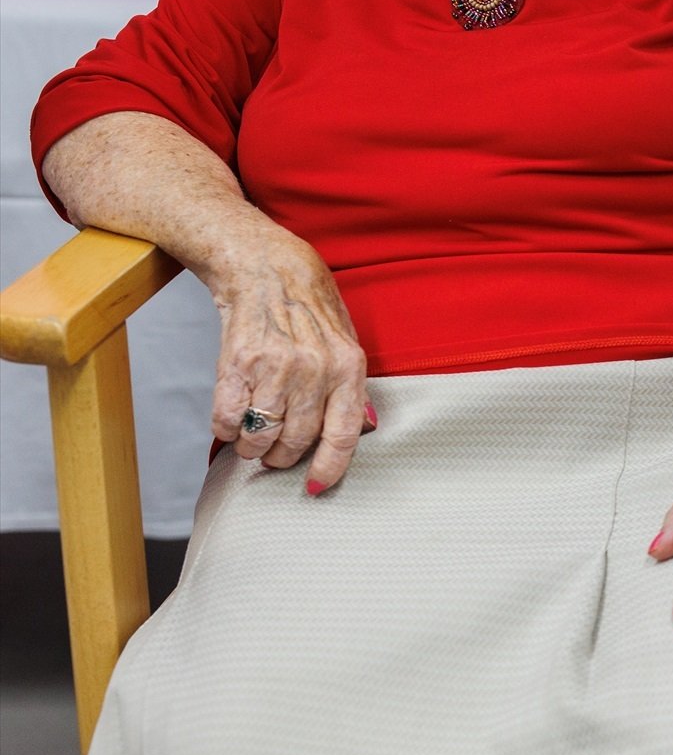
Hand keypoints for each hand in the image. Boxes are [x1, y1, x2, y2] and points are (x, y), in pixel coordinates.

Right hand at [205, 226, 368, 494]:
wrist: (266, 268)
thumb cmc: (310, 307)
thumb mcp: (347, 341)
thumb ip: (353, 387)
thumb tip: (364, 428)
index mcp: (348, 367)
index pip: (343, 433)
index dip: (329, 467)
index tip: (315, 486)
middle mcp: (314, 370)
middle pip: (297, 440)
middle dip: (283, 457)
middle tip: (276, 452)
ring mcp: (274, 367)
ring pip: (261, 436)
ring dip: (253, 447)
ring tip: (255, 437)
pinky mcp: (236, 363)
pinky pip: (227, 418)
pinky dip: (226, 429)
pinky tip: (232, 420)